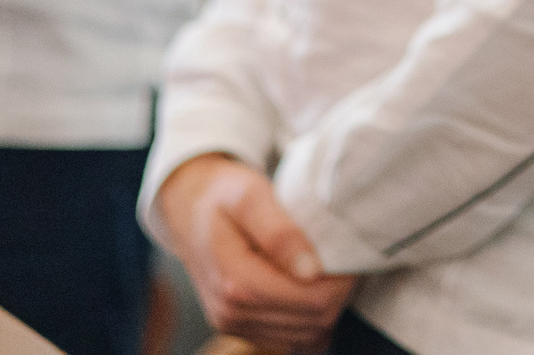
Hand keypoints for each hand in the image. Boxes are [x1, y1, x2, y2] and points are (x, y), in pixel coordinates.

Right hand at [155, 155, 356, 351]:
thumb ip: (279, 232)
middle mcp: (232, 314)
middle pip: (314, 322)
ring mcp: (235, 326)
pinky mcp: (242, 329)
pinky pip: (293, 339)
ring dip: (326, 306)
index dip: (340, 279)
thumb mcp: (250, 195)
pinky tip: (309, 286)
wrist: (188, 209)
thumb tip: (311, 271)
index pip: (312, 301)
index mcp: (236, 283)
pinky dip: (311, 318)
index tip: (345, 250)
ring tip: (325, 269)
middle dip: (338, 292)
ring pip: (308, 336)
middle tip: (341, 257)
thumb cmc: (223, 195)